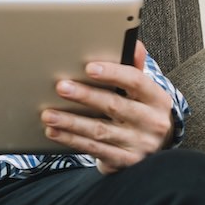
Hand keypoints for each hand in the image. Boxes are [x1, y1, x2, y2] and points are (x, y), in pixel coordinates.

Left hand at [41, 39, 173, 172]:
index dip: (113, 73)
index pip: (136, 81)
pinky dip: (71, 140)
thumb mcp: (143, 90)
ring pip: (100, 130)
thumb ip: (134, 67)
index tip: (89, 67)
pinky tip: (53, 132)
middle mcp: (152, 122)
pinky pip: (94, 150)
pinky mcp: (126, 161)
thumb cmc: (141, 109)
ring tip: (47, 114)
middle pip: (115, 106)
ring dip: (70, 122)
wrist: (154, 148)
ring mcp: (140, 144)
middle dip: (85, 96)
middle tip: (60, 87)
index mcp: (156, 99)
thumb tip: (134, 43)